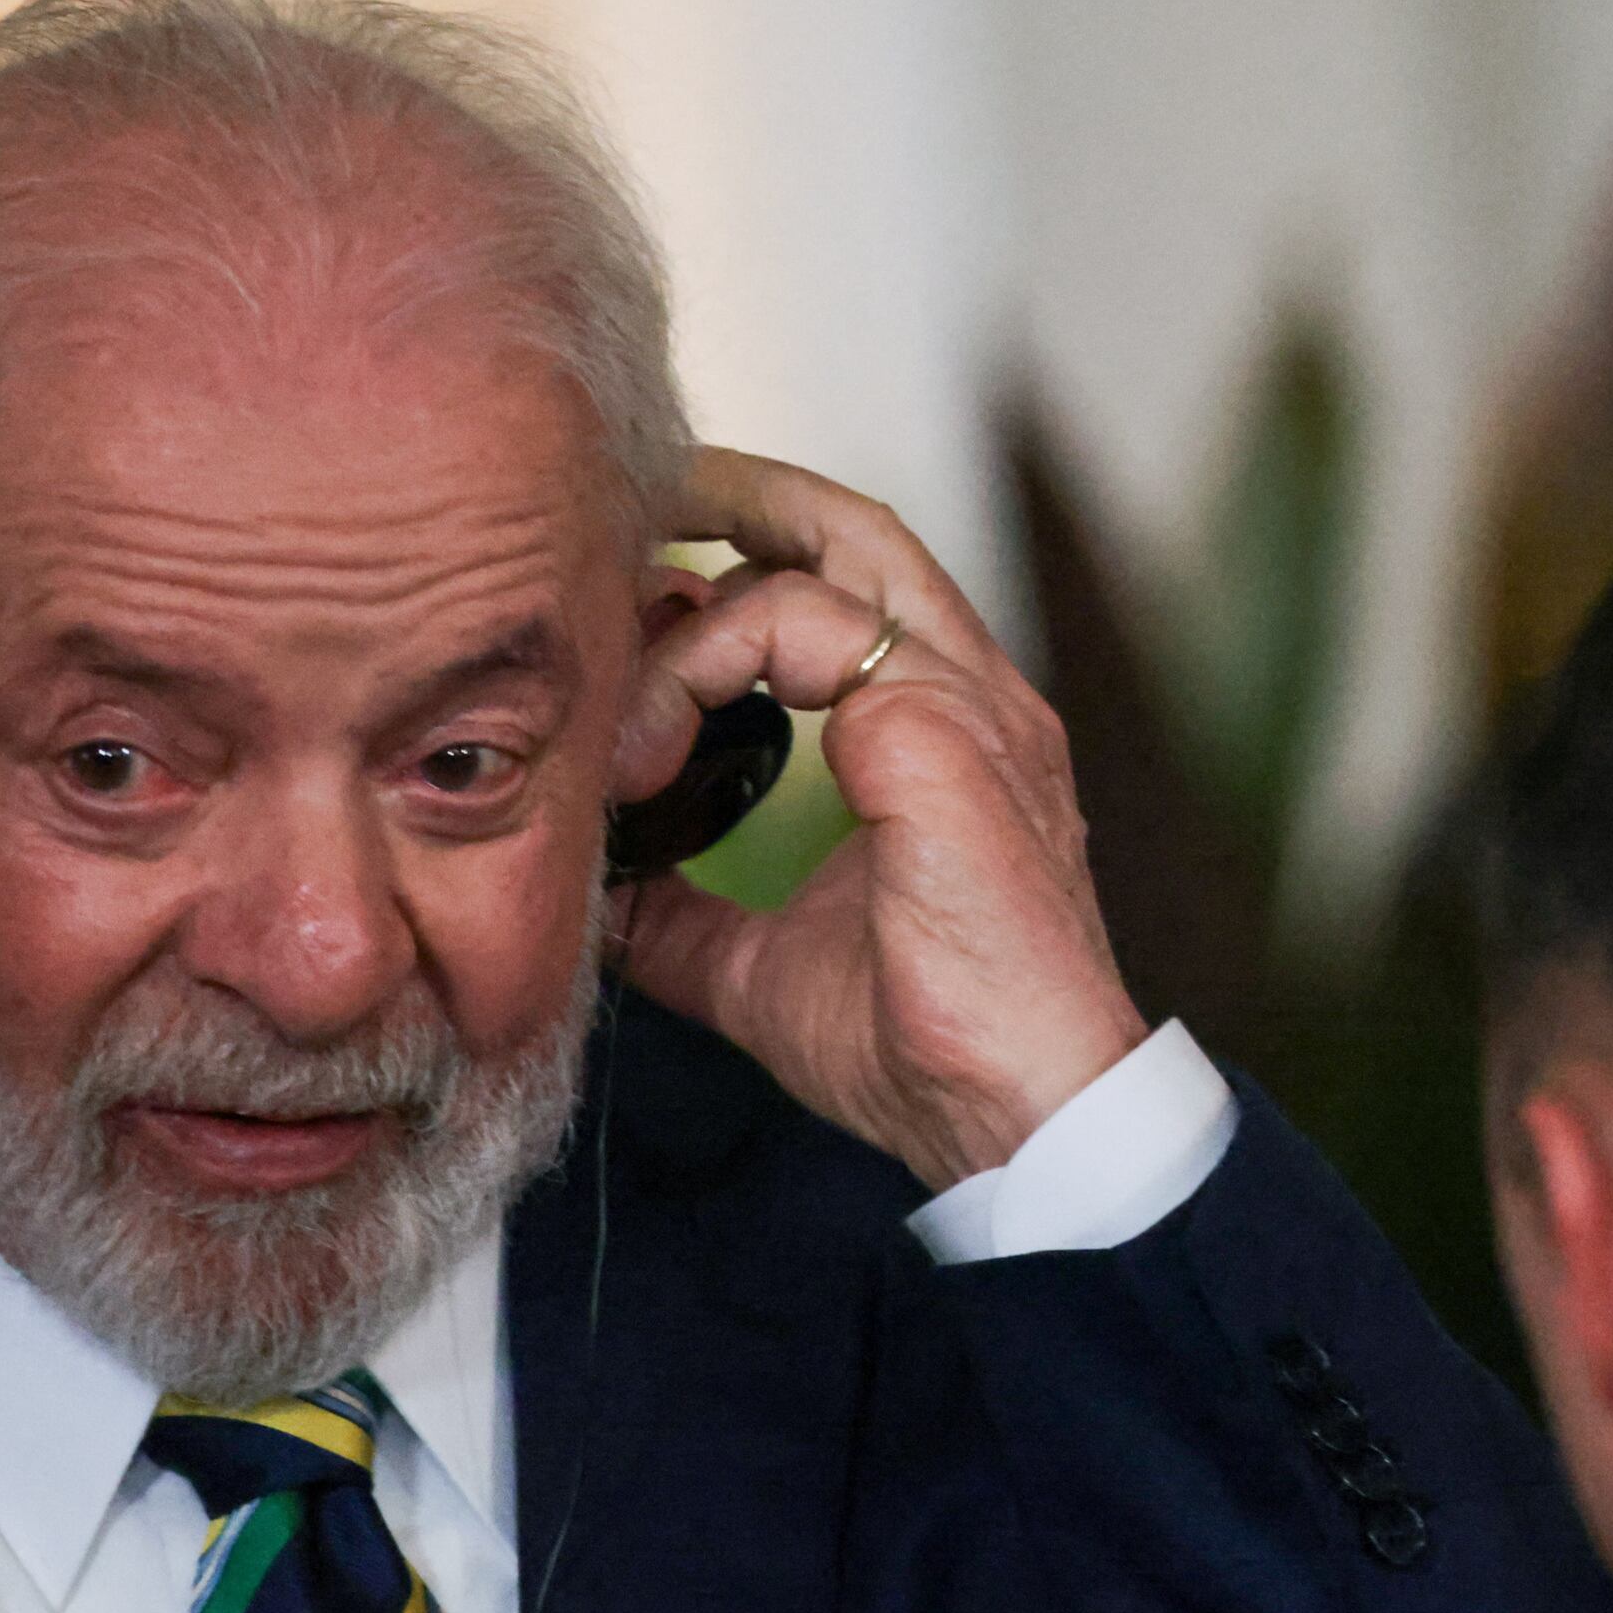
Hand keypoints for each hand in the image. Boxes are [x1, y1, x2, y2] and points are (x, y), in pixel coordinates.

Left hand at [622, 451, 1147, 1188]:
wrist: (1013, 1119)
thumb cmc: (924, 1051)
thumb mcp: (761, 973)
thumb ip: (685, 919)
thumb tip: (599, 896)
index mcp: (947, 741)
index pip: (857, 591)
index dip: (750, 561)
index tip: (648, 598)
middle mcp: (973, 700)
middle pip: (859, 530)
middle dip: (738, 493)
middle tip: (639, 501)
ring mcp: (969, 709)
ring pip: (817, 573)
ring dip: (688, 628)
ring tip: (619, 725)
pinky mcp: (941, 737)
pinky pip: (801, 634)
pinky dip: (699, 674)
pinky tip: (648, 761)